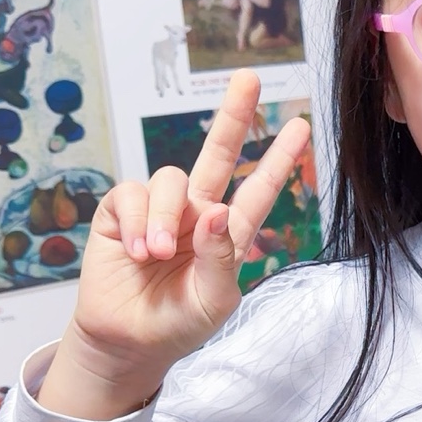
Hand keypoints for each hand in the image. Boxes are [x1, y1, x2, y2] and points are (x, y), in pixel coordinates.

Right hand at [38, 70, 311, 419]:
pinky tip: (139, 252)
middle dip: (232, 116)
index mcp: (229, 233)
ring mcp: (160, 210)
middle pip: (217, 153)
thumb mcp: (213, 299)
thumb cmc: (178, 324)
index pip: (259, 189)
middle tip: (247, 78)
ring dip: (165, 217)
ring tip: (158, 255)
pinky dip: (137, 221)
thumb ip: (220, 257)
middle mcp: (197, 213)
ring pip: (169, 178)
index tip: (300, 126)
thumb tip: (217, 209)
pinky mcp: (121, 212)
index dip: (278, 159)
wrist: (129, 342)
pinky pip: (131, 194)